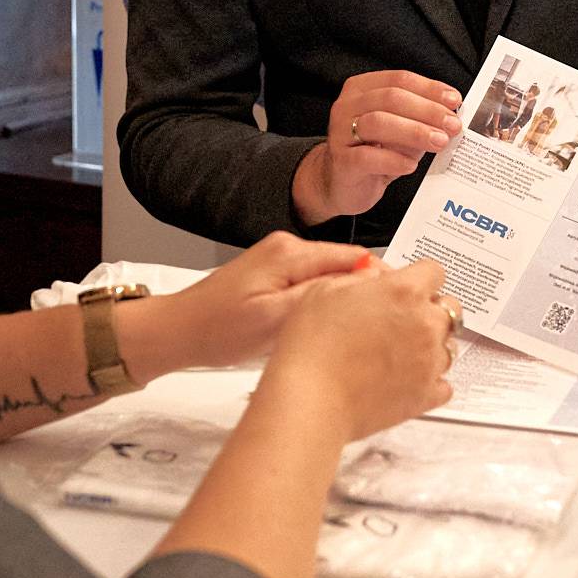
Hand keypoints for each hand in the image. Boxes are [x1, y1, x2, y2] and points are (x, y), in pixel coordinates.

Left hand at [169, 232, 373, 366]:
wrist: (178, 331)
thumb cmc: (218, 330)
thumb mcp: (275, 318)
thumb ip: (321, 295)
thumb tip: (364, 282)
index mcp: (290, 252)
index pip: (356, 256)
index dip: (381, 280)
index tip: (399, 306)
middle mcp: (288, 246)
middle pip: (346, 262)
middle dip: (366, 289)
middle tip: (384, 324)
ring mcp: (280, 257)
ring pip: (331, 273)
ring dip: (346, 297)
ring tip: (359, 328)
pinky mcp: (274, 272)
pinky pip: (313, 281)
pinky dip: (326, 300)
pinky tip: (328, 323)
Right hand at [258, 258, 457, 442]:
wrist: (310, 399)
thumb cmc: (312, 347)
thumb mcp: (325, 291)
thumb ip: (360, 278)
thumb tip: (374, 277)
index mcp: (404, 292)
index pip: (434, 271)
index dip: (420, 277)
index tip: (410, 285)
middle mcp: (425, 324)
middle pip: (449, 308)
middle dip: (431, 309)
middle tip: (403, 318)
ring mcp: (429, 361)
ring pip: (448, 345)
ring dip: (431, 344)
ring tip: (399, 351)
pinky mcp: (425, 395)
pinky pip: (444, 384)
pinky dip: (431, 381)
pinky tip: (408, 378)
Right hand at [292, 69, 462, 224]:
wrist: (342, 183)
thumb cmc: (375, 150)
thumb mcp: (400, 129)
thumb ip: (421, 119)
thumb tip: (451, 115)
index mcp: (362, 88)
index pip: (400, 79)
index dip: (430, 88)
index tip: (454, 101)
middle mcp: (347, 105)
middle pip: (391, 98)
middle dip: (427, 110)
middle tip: (452, 125)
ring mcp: (340, 132)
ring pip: (378, 122)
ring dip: (414, 132)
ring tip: (439, 142)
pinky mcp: (341, 161)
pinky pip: (368, 157)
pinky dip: (393, 160)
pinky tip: (410, 166)